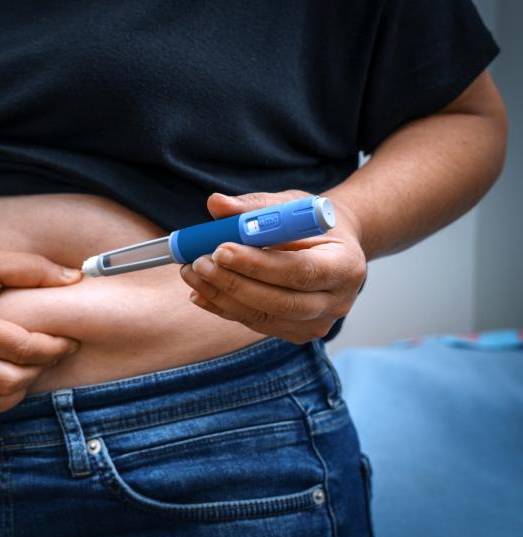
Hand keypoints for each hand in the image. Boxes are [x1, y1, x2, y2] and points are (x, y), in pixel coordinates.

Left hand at [179, 190, 366, 343]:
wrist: (331, 247)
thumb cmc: (310, 224)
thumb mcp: (289, 205)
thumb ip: (254, 207)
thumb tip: (216, 204)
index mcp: (346, 266)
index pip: (299, 271)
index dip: (257, 264)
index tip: (220, 249)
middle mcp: (337, 302)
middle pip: (280, 302)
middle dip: (233, 284)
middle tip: (199, 263)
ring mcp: (317, 323)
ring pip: (263, 317)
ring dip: (221, 296)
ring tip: (192, 273)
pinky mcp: (295, 332)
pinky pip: (255, 323)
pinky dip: (224, 307)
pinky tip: (200, 291)